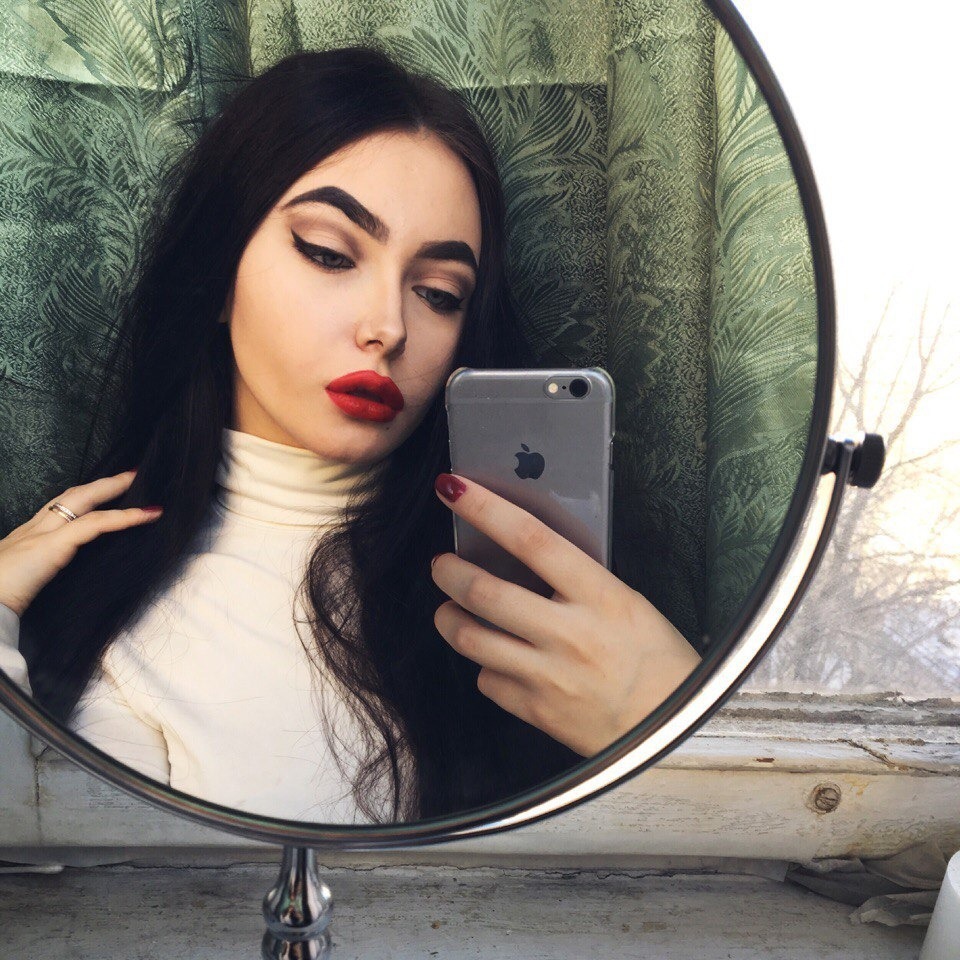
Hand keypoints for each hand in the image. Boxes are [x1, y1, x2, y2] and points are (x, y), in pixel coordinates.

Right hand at [0, 470, 162, 617]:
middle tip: (129, 475)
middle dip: (102, 484)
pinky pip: (95, 525)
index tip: (102, 491)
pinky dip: (124, 517)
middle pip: (71, 495)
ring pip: (83, 499)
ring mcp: (42, 534)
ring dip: (114, 489)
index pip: (56, 508)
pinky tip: (146, 514)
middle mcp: (32, 529)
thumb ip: (40, 570)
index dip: (81, 497)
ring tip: (139, 483)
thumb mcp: (21, 580)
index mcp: (25, 537)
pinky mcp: (52, 545)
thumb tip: (55, 574)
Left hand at [431, 473, 701, 756]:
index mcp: (600, 596)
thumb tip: (522, 553)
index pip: (531, 539)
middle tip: (442, 563)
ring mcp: (549, 676)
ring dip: (449, 617)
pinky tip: (495, 658)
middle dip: (449, 571)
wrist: (672, 731)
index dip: (485, 508)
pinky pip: (487, 681)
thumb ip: (577, 580)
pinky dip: (484, 666)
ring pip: (471, 639)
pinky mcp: (536, 712)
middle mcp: (570, 634)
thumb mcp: (627, 603)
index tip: (454, 488)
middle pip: (486, 592)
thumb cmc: (657, 660)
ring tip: (450, 609)